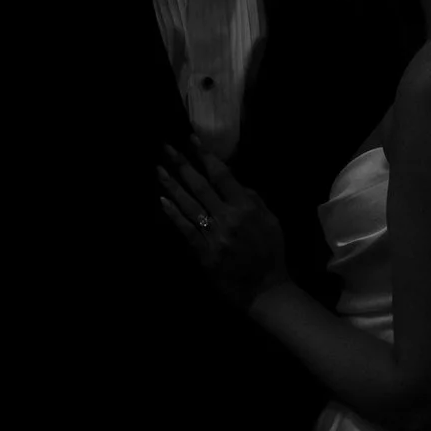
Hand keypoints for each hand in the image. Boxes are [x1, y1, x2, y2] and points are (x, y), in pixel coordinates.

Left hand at [157, 143, 288, 307]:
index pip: (222, 175)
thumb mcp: (272, 221)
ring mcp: (214, 235)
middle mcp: (228, 218)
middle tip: (167, 148)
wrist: (265, 289)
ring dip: (172, 186)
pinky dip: (173, 215)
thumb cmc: (271, 253)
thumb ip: (255, 199)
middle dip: (182, 165)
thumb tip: (236, 182)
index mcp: (247, 207)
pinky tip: (162, 201)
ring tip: (158, 169)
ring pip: (188, 205)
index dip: (206, 157)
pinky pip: (185, 230)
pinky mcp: (203, 253)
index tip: (192, 141)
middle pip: (200, 186)